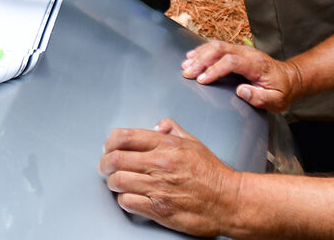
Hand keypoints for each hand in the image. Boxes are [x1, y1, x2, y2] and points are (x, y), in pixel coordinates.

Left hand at [99, 119, 243, 235]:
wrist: (228, 201)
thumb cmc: (213, 174)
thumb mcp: (194, 143)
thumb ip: (173, 131)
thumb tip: (159, 125)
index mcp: (166, 145)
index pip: (125, 137)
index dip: (110, 142)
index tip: (108, 147)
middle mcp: (159, 164)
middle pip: (115, 159)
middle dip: (105, 163)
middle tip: (105, 167)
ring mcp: (158, 187)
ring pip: (118, 181)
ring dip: (113, 182)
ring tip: (117, 183)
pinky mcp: (159, 209)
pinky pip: (128, 202)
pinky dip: (124, 200)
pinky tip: (129, 198)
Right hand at [181, 41, 302, 111]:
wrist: (289, 78)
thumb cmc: (281, 91)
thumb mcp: (276, 100)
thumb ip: (259, 97)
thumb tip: (241, 92)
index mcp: (256, 64)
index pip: (231, 61)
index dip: (215, 69)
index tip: (202, 80)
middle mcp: (248, 53)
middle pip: (220, 49)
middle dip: (202, 60)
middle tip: (188, 72)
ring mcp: (242, 50)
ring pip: (217, 45)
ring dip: (200, 54)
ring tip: (186, 65)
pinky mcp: (237, 52)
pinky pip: (217, 47)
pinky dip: (203, 51)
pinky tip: (192, 57)